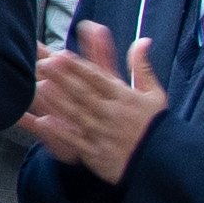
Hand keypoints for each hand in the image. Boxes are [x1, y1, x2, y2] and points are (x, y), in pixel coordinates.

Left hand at [21, 21, 167, 182]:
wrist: (163, 162)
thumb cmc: (156, 126)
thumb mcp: (154, 94)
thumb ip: (142, 67)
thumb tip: (143, 40)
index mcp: (123, 98)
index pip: (97, 78)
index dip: (78, 67)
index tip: (61, 54)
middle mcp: (111, 113)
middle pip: (82, 92)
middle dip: (63, 78)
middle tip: (44, 63)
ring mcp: (101, 133)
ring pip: (76, 114)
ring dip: (57, 100)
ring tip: (40, 86)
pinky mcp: (95, 152)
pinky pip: (74, 140)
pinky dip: (59, 131)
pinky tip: (44, 121)